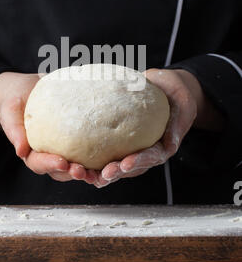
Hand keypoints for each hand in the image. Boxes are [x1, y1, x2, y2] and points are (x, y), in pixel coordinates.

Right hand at [0, 72, 96, 183]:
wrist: (29, 89)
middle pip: (60, 171)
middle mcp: (47, 155)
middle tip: (84, 171)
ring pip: (76, 167)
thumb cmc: (17, 100)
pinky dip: (99, 158)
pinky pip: (88, 152)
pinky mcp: (77, 142)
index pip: (38, 163)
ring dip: (88, 171)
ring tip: (101, 171)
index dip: (50, 165)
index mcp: (30, 151)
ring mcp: (63, 150)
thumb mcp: (10, 110)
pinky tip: (112, 156)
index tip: (62, 162)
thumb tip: (21, 151)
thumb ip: (14, 129)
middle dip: (72, 173)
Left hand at [93, 68, 224, 187]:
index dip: (138, 162)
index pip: (151, 158)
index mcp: (163, 146)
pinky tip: (76, 159)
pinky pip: (105, 149)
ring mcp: (132, 146)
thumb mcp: (184, 105)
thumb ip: (178, 123)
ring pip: (114, 163)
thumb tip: (171, 144)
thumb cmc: (177, 94)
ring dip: (98, 171)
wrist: (167, 85)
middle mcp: (146, 150)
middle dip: (114, 173)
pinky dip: (92, 156)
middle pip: (129, 167)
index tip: (124, 164)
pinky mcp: (120, 139)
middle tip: (100, 175)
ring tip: (83, 173)